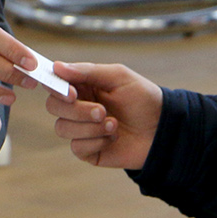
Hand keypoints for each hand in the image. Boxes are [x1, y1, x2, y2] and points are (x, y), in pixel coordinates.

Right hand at [45, 61, 162, 169]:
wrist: (163, 129)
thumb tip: (57, 67)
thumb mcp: (118, 77)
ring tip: (114, 124)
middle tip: (102, 111)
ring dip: (90, 127)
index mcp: (82, 86)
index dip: (56, 88)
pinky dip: (96, 141)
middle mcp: (78, 107)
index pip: (55, 84)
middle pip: (54, 108)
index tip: (72, 93)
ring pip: (62, 128)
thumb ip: (87, 71)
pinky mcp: (88, 150)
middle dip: (77, 111)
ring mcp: (82, 129)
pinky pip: (77, 147)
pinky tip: (113, 137)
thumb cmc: (143, 98)